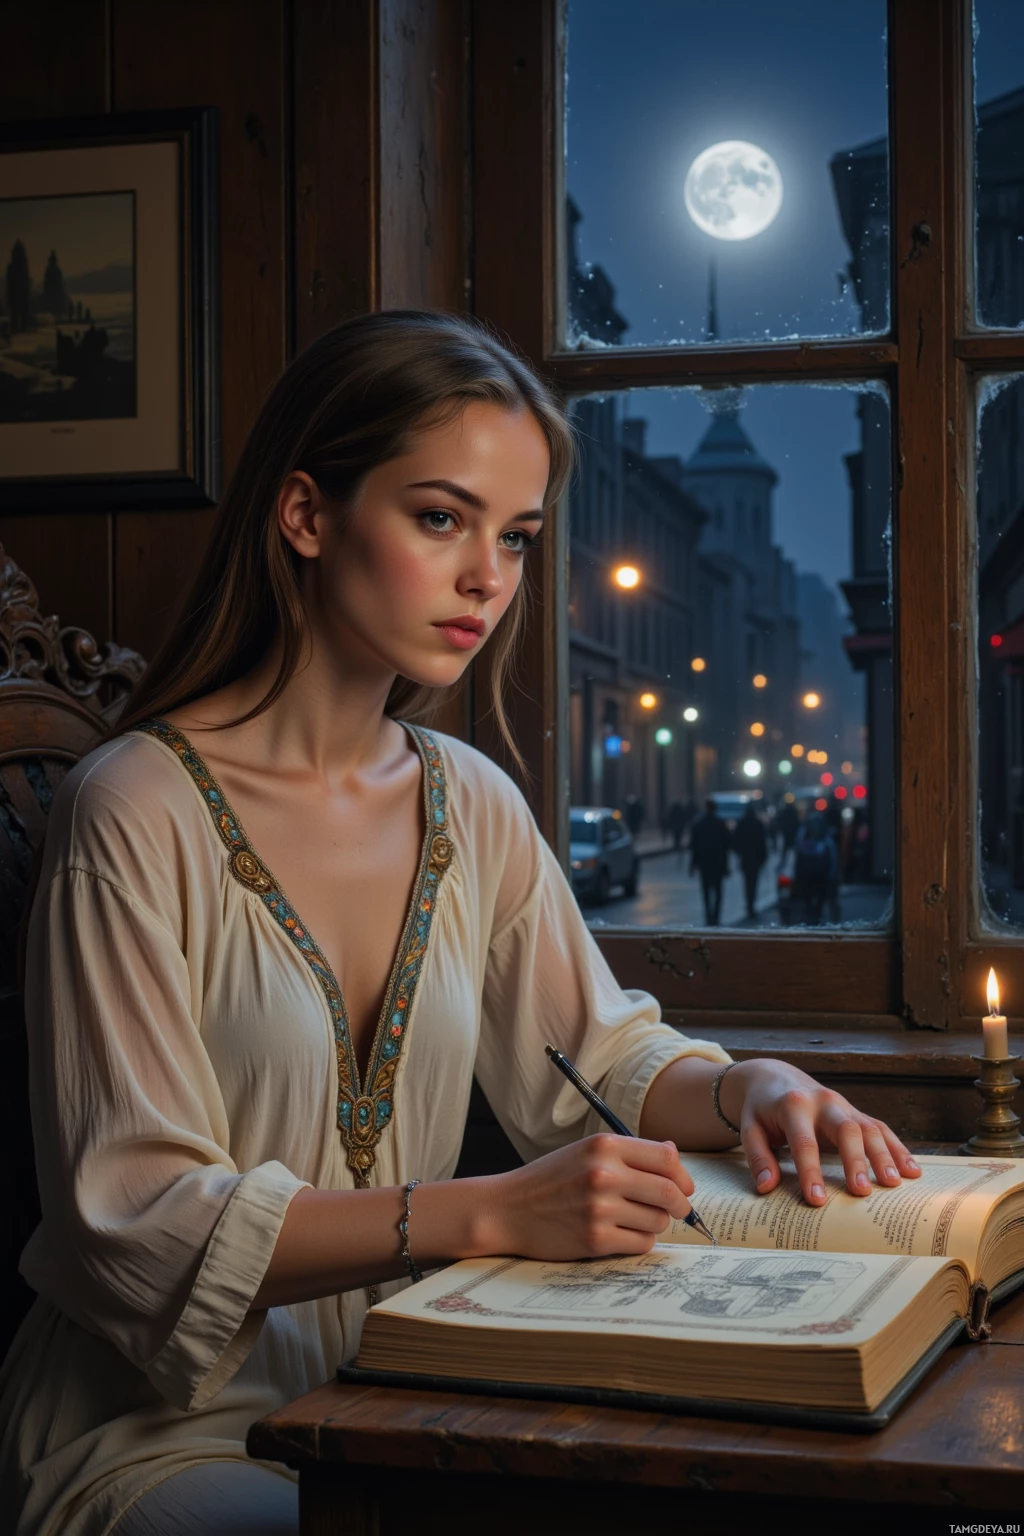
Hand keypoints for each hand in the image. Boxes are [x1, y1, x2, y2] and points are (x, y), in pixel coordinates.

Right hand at [484, 1134, 693, 1258]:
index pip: (666, 1157)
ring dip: (654, 1224)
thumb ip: (629, 1153)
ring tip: (633, 1220)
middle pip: (669, 1191)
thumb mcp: (585, 1152)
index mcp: (604, 1146)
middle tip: (678, 1210)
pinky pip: (641, 1244)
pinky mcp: (595, 1240)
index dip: (682, 1175)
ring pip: (658, 1221)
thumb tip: (673, 1154)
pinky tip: (621, 1235)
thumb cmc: (550, 1180)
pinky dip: (639, 1241)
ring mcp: (599, 1208)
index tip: (684, 1186)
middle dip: (681, 1204)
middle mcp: (604, 1174)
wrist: (507, 1209)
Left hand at [719, 1058, 921, 1205]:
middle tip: (861, 1192)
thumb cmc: (762, 1109)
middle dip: (855, 1160)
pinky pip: (881, 1128)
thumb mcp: (750, 1128)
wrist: (774, 1078)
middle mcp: (823, 1102)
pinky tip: (911, 1170)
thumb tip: (767, 1187)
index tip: (817, 1200)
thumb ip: (758, 1157)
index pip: (803, 1141)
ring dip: (884, 1155)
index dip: (810, 1172)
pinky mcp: (855, 1112)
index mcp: (793, 1106)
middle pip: (845, 1129)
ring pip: (869, 1127)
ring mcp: (843, 1106)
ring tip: (895, 1184)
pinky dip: (897, 1148)